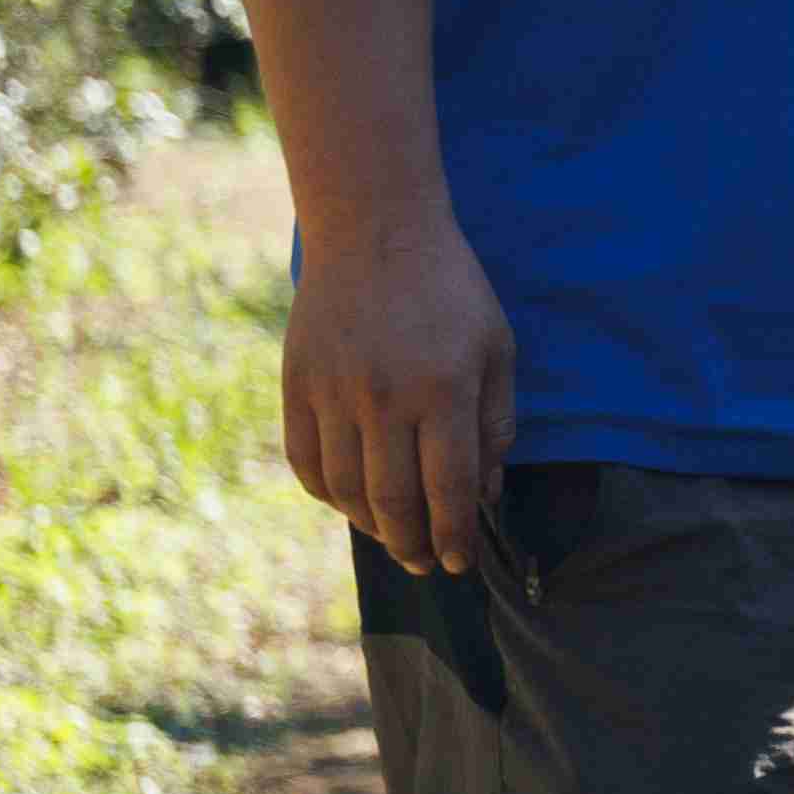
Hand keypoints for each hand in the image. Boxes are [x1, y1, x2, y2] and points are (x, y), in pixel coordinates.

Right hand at [284, 208, 517, 575]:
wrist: (373, 230)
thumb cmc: (448, 290)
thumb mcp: (495, 348)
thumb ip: (495, 423)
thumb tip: (484, 494)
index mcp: (443, 389)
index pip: (448, 489)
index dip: (454, 537)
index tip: (459, 562)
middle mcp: (385, 397)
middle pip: (393, 501)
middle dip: (412, 545)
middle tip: (424, 563)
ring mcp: (334, 392)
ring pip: (346, 489)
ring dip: (369, 526)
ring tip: (391, 537)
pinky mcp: (297, 385)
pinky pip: (305, 460)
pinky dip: (326, 493)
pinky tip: (348, 501)